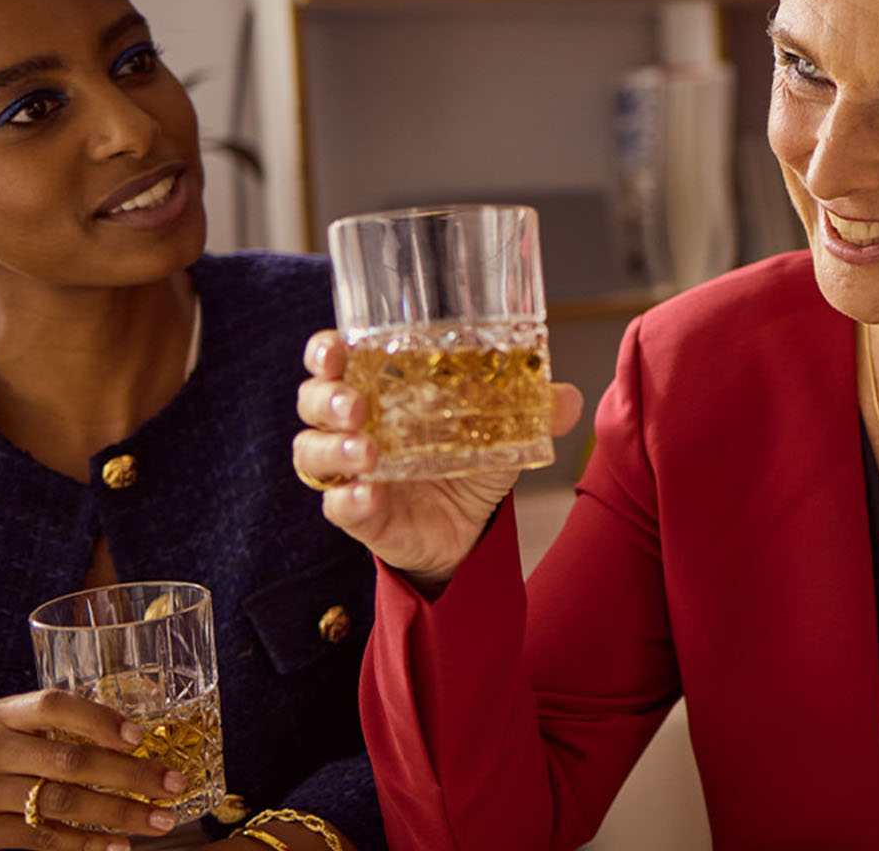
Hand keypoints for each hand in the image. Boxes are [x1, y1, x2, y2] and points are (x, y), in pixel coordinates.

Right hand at [0, 689, 188, 850]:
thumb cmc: (0, 756)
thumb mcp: (17, 727)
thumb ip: (65, 724)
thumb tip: (143, 723)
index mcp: (2, 714)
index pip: (53, 705)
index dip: (99, 718)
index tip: (140, 735)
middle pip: (69, 761)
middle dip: (130, 774)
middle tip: (174, 783)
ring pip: (62, 804)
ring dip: (119, 813)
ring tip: (160, 819)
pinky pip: (45, 839)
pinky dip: (88, 845)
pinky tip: (121, 845)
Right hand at [293, 329, 583, 593]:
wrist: (469, 530)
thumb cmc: (467, 461)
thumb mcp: (502, 430)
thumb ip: (533, 410)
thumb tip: (565, 397)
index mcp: (379, 388)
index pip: (333, 358)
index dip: (325, 349)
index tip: (335, 348)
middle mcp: (354, 425)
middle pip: (313, 401)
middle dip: (327, 398)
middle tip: (357, 404)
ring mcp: (350, 471)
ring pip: (313, 453)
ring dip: (334, 447)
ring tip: (369, 451)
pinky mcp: (358, 514)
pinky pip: (337, 505)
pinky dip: (350, 499)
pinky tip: (369, 494)